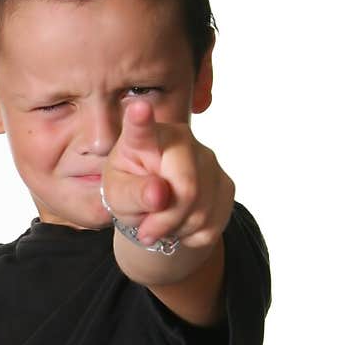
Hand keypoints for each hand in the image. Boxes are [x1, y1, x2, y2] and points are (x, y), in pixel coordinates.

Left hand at [101, 99, 234, 249]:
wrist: (154, 207)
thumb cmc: (129, 192)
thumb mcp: (117, 196)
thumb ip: (133, 195)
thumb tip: (159, 194)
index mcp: (145, 138)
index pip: (142, 129)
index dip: (141, 119)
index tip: (138, 107)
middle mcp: (183, 140)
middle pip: (187, 188)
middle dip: (166, 220)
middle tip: (146, 232)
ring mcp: (209, 160)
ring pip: (202, 211)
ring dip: (177, 230)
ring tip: (161, 225)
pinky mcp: (226, 184)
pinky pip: (213, 224)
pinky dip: (192, 236)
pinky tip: (180, 225)